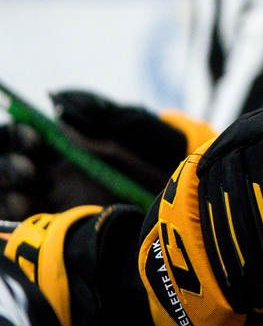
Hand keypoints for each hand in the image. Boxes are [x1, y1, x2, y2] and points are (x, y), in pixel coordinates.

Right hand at [1, 89, 194, 215]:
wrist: (182, 187)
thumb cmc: (156, 150)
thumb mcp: (130, 125)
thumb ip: (95, 112)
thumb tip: (57, 100)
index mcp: (59, 143)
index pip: (19, 137)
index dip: (17, 136)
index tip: (35, 139)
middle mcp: (48, 170)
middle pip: (6, 165)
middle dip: (8, 166)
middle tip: (30, 171)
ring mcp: (51, 199)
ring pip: (7, 194)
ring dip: (7, 192)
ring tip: (25, 199)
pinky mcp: (59, 226)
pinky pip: (20, 225)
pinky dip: (13, 219)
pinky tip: (27, 217)